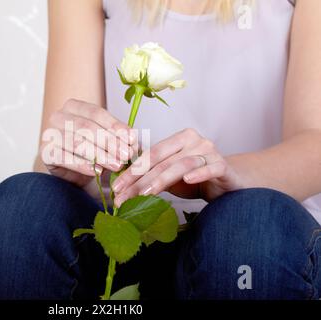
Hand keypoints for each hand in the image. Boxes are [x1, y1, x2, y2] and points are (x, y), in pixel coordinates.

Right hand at [40, 99, 136, 186]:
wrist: (72, 174)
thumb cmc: (91, 153)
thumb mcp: (109, 142)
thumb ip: (120, 138)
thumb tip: (132, 139)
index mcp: (74, 107)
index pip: (97, 113)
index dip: (115, 126)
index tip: (132, 139)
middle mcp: (59, 116)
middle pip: (87, 127)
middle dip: (110, 142)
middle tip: (127, 156)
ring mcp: (49, 134)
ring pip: (77, 142)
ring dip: (100, 155)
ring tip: (116, 165)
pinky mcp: (45, 153)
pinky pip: (63, 157)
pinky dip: (81, 165)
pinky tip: (96, 171)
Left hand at [112, 128, 243, 206]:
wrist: (230, 183)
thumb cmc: (197, 179)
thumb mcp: (171, 177)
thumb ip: (152, 176)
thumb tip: (122, 188)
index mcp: (178, 139)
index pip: (150, 154)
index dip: (132, 171)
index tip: (115, 187)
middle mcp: (193, 140)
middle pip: (161, 161)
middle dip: (140, 180)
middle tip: (123, 198)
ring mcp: (209, 151)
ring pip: (181, 165)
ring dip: (160, 180)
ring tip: (145, 194)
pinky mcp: (223, 165)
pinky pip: (210, 168)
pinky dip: (199, 173)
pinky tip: (188, 179)